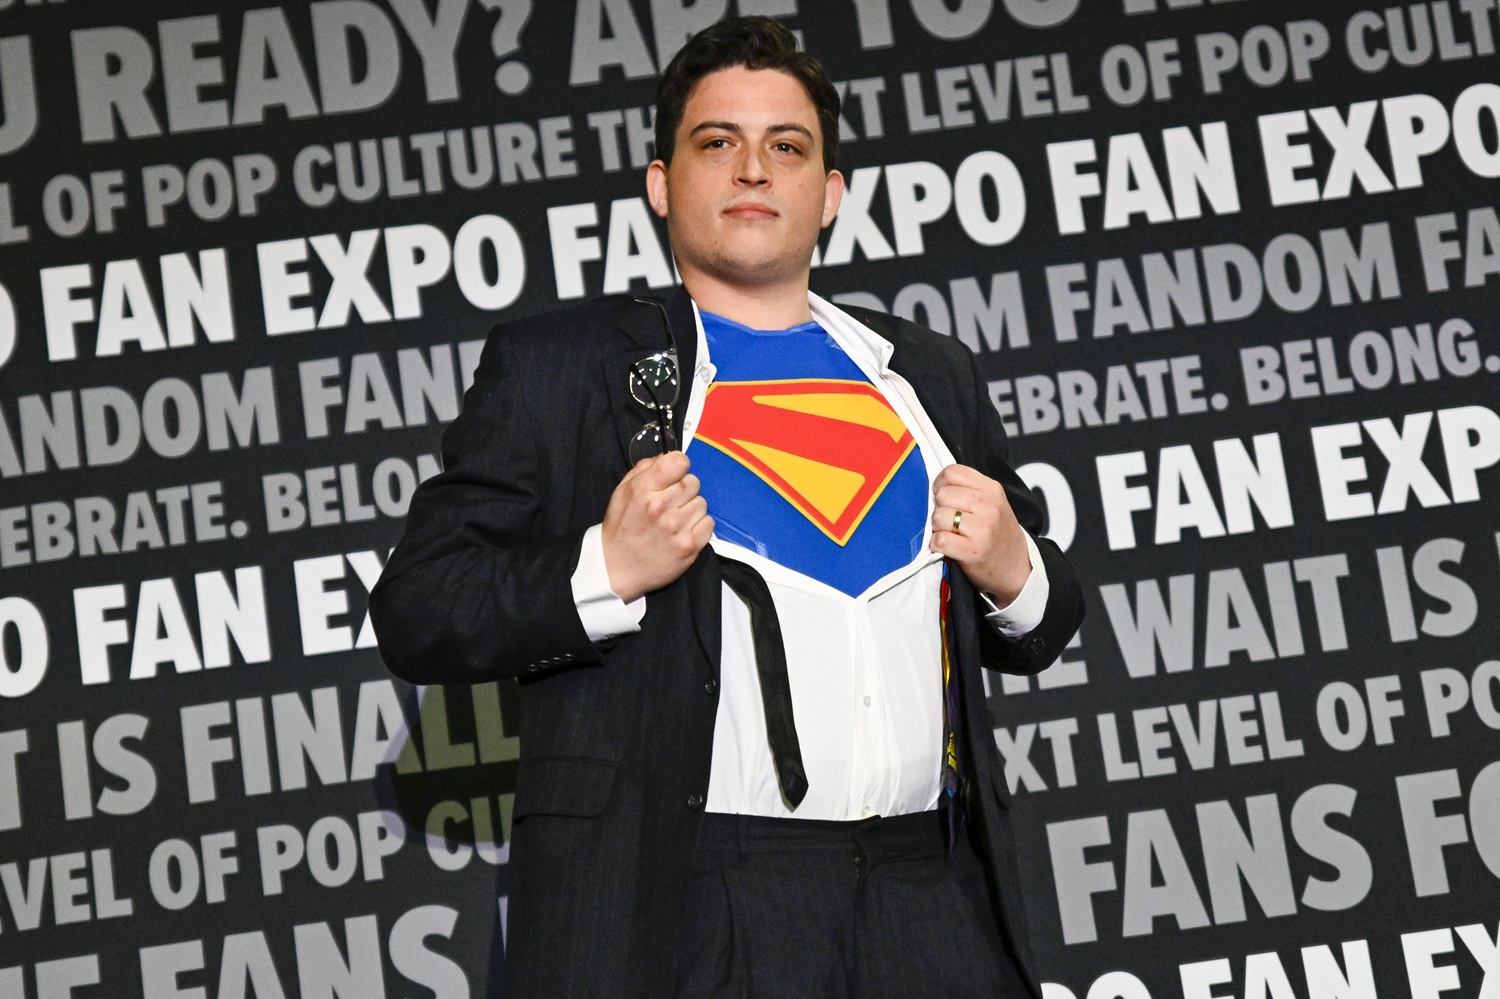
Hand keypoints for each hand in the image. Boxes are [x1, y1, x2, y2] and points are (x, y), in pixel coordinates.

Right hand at [600, 451, 713, 601]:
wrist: (617, 568)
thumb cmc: (621, 528)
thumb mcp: (623, 491)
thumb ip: (645, 469)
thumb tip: (668, 455)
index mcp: (643, 490)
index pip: (678, 462)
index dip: (679, 465)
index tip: (675, 473)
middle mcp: (661, 507)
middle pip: (693, 481)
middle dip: (684, 489)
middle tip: (670, 503)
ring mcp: (677, 528)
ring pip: (702, 502)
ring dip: (691, 509)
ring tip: (675, 520)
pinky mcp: (690, 546)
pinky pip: (709, 523)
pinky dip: (699, 526)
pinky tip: (683, 531)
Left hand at [929, 463, 1030, 604]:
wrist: (1018, 568)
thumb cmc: (999, 534)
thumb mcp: (994, 502)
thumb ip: (970, 489)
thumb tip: (936, 485)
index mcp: (992, 490)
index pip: (952, 472)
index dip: (941, 484)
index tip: (945, 497)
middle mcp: (989, 507)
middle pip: (942, 495)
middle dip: (940, 508)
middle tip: (951, 520)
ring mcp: (982, 529)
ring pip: (938, 516)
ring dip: (938, 527)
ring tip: (951, 534)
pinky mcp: (972, 551)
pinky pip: (939, 540)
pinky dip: (937, 544)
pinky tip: (948, 547)